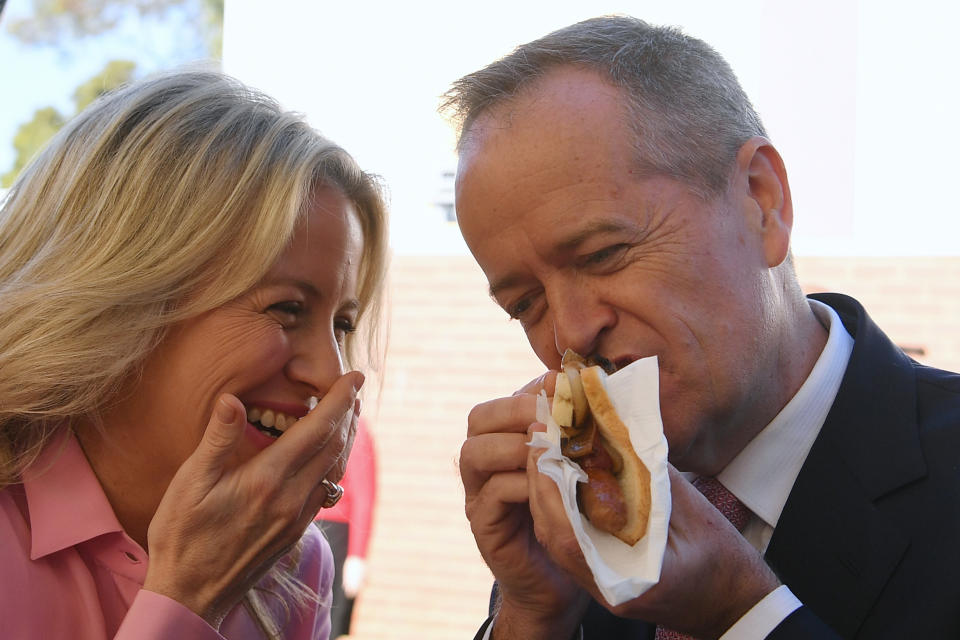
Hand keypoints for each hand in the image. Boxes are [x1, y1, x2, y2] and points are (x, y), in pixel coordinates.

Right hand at [143, 371, 363, 626]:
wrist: (190, 595)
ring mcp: (296, 517)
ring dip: (345, 437)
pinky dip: (333, 463)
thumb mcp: (189, 483)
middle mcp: (291, 498)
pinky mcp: (294, 530)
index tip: (355, 376)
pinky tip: (326, 455)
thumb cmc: (182, 535)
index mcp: (267, 480)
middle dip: (348, 413)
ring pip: (334, 468)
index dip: (340, 399)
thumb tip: (232, 398)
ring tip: (347, 413)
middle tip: (353, 387)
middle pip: (335, 446)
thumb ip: (216, 439)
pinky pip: (325, 489)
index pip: (318, 429)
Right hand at [460, 372, 588, 639]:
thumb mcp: (579, 466)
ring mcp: (478, 492)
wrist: (563, 578)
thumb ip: (578, 432)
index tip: (567, 388)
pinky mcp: (483, 523)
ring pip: (475, 451)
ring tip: (553, 452)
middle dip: (517, 410)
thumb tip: (596, 390)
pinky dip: (523, 483)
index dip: (533, 390)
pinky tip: (552, 487)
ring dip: (517, 446)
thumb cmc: (575, 515)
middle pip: (480, 417)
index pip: (505, 400)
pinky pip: (493, 492)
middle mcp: (484, 461)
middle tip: (555, 418)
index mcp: (505, 440)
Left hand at [526, 440, 779, 638]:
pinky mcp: (606, 579)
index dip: (548, 486)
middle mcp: (605, 590)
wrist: (737, 604)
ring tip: (545, 449)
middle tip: (537, 436)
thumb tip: (613, 432)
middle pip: (552, 534)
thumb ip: (647, 476)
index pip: (566, 534)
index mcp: (625, 581)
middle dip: (540, 483)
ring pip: (557, 538)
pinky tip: (563, 477)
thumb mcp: (689, 511)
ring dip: (546, 494)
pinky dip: (562, 508)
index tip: (542, 444)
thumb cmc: (723, 561)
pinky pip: (572, 542)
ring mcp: (603, 588)